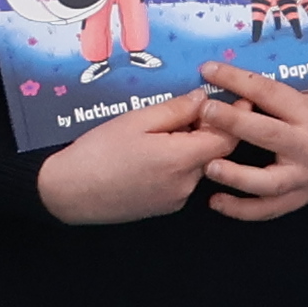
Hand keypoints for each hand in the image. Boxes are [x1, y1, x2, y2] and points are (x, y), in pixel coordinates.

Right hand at [39, 94, 232, 224]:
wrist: (69, 192)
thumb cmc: (98, 152)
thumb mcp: (136, 120)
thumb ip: (176, 110)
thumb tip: (204, 99)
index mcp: (181, 160)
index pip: (226, 139)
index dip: (235, 118)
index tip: (238, 98)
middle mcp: (185, 184)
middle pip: (213, 152)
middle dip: (209, 128)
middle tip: (191, 107)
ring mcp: (176, 199)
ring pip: (198, 166)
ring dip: (192, 146)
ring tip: (164, 129)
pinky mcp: (164, 208)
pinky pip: (183, 180)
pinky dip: (178, 163)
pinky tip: (153, 152)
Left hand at [195, 66, 307, 219]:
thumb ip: (279, 90)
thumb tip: (232, 75)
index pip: (269, 93)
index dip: (237, 80)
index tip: (209, 69)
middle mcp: (304, 146)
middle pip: (265, 134)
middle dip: (233, 122)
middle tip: (204, 112)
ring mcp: (301, 178)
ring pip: (266, 182)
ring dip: (235, 176)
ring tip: (207, 166)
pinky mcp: (298, 199)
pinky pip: (268, 209)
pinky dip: (241, 210)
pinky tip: (214, 202)